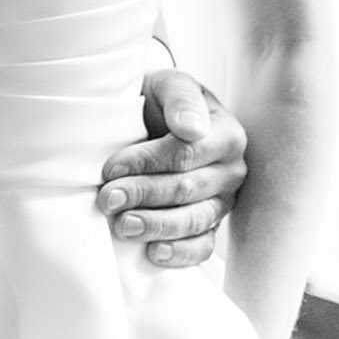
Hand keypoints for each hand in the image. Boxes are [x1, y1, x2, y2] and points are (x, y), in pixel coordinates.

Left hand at [98, 71, 247, 267]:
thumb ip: (181, 98)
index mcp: (226, 134)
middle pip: (186, 189)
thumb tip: (191, 129)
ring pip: (194, 220)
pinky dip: (179, 253)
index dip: (145, 162)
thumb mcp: (169, 84)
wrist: (157, 115)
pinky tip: (153, 253)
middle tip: (107, 199)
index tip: (110, 169)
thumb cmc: (162, 100)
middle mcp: (231, 170)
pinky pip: (202, 246)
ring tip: (123, 226)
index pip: (185, 153)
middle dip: (143, 195)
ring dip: (156, 226)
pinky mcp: (211, 225)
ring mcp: (223, 201)